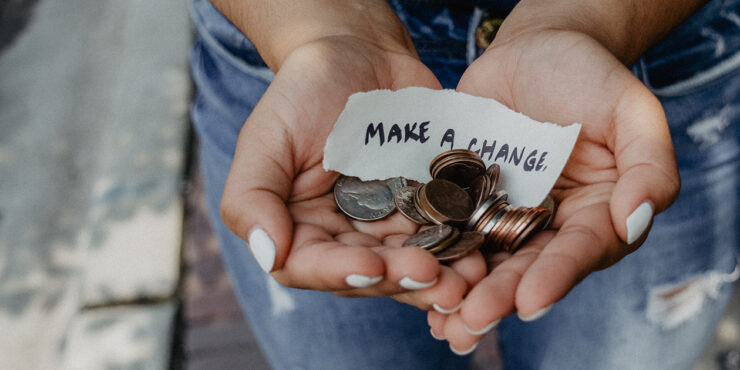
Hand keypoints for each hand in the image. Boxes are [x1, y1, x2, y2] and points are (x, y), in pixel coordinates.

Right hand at [220, 34, 487, 309]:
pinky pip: (445, 234)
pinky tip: (482, 252)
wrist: (359, 55)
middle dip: (402, 279)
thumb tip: (268, 254)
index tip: (373, 267)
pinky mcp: (426, 207)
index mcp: (300, 228)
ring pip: (411, 263)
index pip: (311, 266)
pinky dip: (462, 247)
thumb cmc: (303, 92)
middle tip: (435, 277)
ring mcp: (388, 225)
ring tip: (467, 279)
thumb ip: (251, 198)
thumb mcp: (265, 138)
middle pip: (370, 273)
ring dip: (440, 277)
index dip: (341, 274)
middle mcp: (344, 236)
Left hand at [428, 28, 679, 350]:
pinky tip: (413, 280)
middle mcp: (549, 225)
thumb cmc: (590, 75)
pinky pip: (449, 229)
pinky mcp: (465, 198)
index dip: (556, 277)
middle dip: (500, 297)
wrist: (535, 49)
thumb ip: (648, 165)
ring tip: (442, 321)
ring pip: (484, 260)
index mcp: (595, 214)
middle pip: (526, 267)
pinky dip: (433, 254)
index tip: (530, 301)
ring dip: (463, 292)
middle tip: (472, 321)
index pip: (579, 251)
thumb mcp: (631, 110)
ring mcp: (503, 214)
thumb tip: (636, 221)